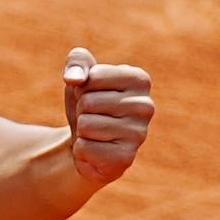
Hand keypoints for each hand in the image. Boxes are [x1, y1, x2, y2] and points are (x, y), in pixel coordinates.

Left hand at [60, 50, 152, 184]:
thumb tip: (74, 78)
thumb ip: (77, 62)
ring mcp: (139, 134)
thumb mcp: (79, 77)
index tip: (93, 95)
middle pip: (88, 101)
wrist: (85, 142)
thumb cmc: (86, 105)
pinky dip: (81, 150)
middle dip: (81, 110)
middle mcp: (146, 106)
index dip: (83, 87)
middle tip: (93, 117)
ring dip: (81, 130)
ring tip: (94, 133)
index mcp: (140, 80)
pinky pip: (85, 148)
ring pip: (86, 125)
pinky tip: (95, 150)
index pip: (94, 76)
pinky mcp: (125, 158)